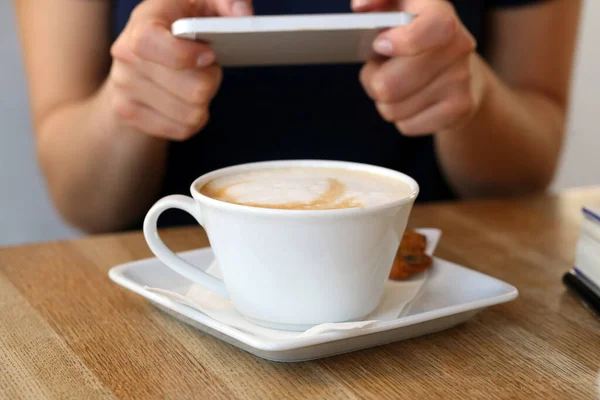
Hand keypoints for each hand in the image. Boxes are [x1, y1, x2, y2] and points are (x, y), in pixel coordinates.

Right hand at [108, 0, 253, 140]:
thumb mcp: (201, 4)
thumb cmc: (178, 26)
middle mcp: (125, 55)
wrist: (138, 59)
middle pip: (193, 90)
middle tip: (206, 69)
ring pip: (191, 114)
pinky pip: (182, 131)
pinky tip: (186, 103)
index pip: (151, 43)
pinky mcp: (128, 114)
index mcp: (142, 22)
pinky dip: (193, 120)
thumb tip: (243, 16)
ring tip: (194, 84)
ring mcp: (123, 88)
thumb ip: (226, 2)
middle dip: (211, 81)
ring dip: (203, 103)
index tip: (210, 55)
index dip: (186, 55)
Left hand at [355, 0, 484, 135]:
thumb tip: (361, 6)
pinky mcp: (461, 109)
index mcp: (441, 14)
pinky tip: (414, 102)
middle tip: (380, 72)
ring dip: (386, 102)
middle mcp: (459, 45)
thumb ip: (376, 2)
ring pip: (393, 109)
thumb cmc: (412, 37)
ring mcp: (462, 79)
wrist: (460, 72)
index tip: (379, 45)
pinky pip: (407, 126)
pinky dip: (402, 118)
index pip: (434, 28)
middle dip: (374, 82)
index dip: (403, 42)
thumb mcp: (395, 10)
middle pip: (389, 86)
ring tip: (399, 86)